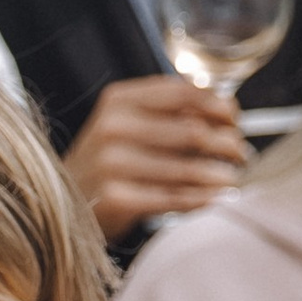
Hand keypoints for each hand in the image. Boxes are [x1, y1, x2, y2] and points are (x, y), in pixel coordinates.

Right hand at [61, 76, 244, 231]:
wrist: (60, 207)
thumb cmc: (104, 166)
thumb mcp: (123, 127)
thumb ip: (165, 113)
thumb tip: (225, 109)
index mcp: (118, 100)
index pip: (183, 92)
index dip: (218, 105)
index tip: (235, 119)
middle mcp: (112, 127)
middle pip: (191, 130)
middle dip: (226, 143)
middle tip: (241, 153)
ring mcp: (111, 164)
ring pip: (187, 168)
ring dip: (220, 175)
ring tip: (232, 179)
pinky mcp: (116, 199)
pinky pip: (173, 198)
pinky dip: (202, 199)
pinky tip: (216, 199)